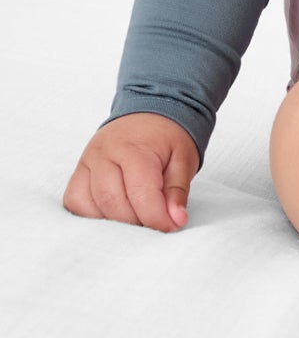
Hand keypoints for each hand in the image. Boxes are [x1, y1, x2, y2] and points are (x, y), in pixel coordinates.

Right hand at [63, 113, 199, 232]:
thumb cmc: (167, 136)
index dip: (156, 218)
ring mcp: (87, 162)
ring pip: (89, 205)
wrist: (149, 112)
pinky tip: (113, 212)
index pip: (141, 194)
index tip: (171, 226)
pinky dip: (92, 214)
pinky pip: (75, 201)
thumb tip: (176, 220)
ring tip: (137, 215)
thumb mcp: (184, 158)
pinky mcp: (78, 171)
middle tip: (155, 222)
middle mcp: (105, 153)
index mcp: (135, 148)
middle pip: (113, 203)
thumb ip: (178, 190)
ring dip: (114, 220)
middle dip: (136, 222)